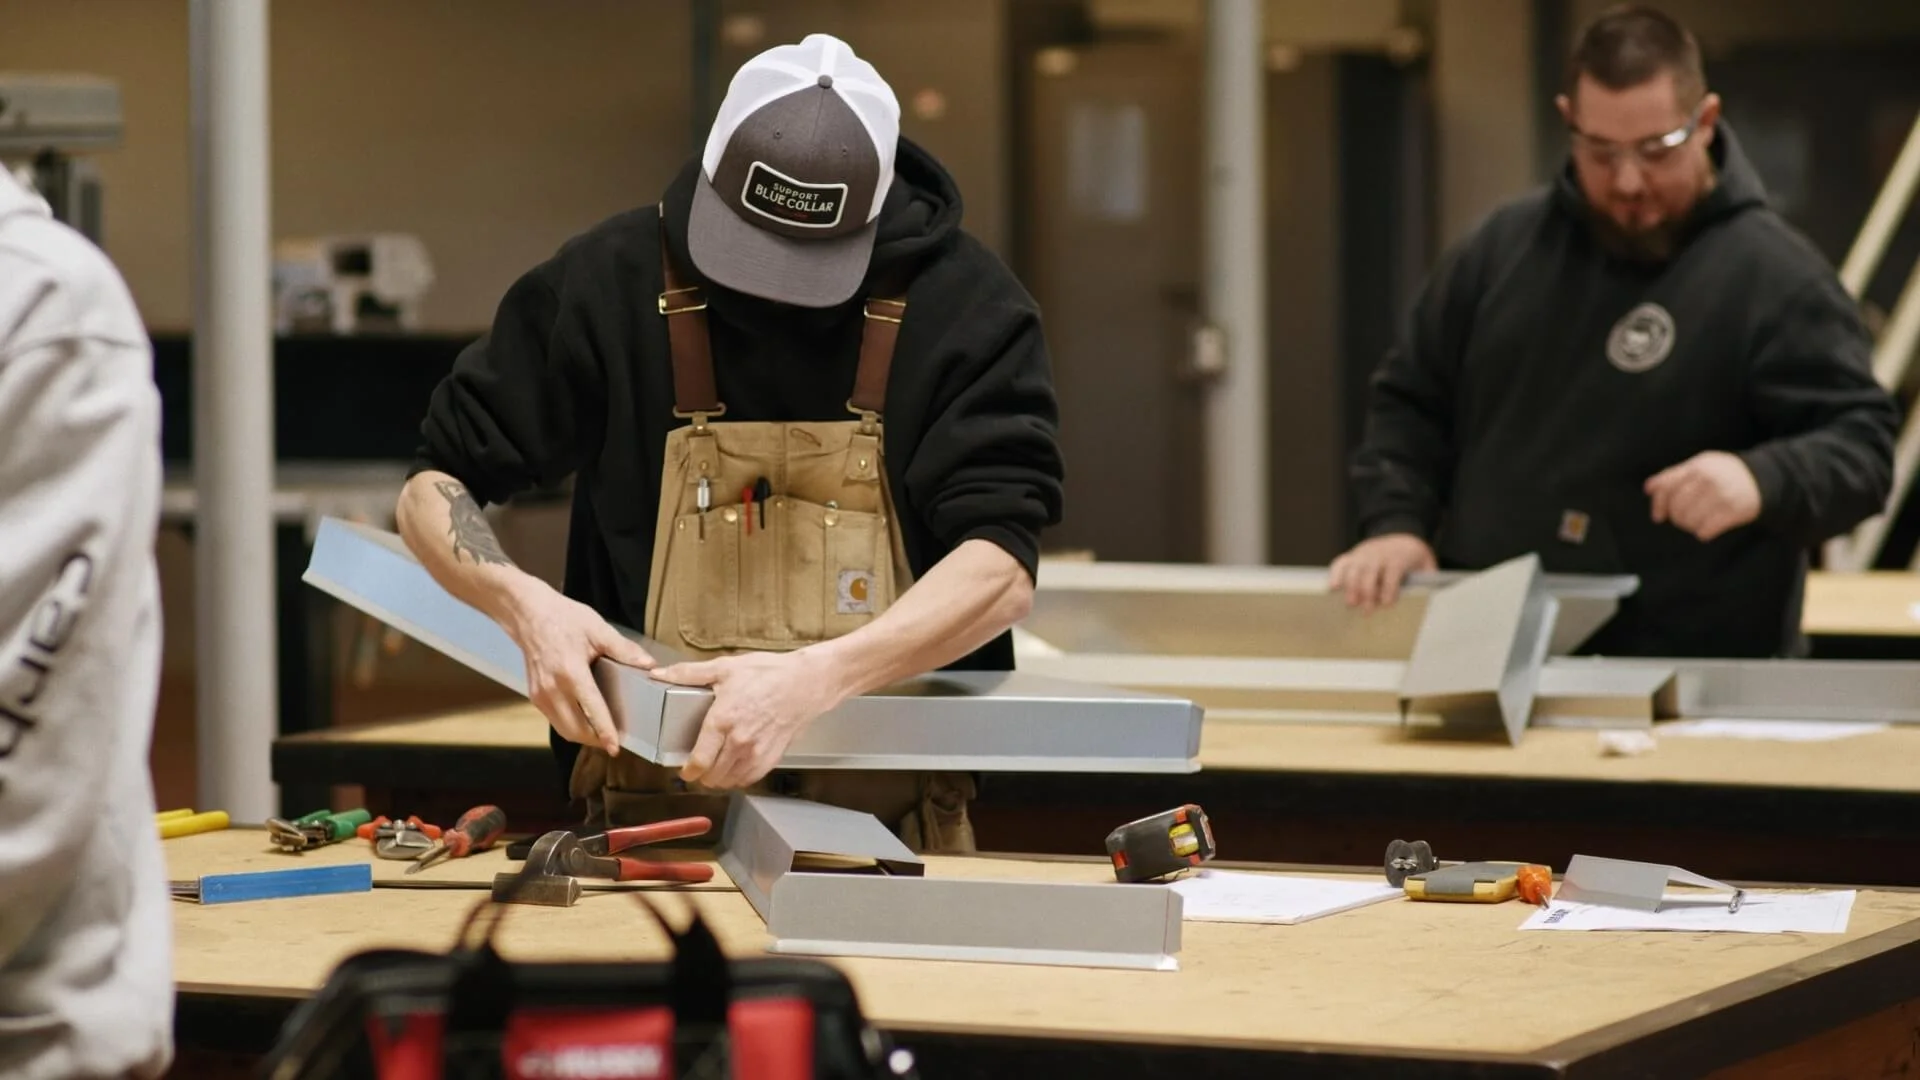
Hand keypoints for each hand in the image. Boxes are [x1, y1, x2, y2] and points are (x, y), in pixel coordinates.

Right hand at [502, 583, 654, 755]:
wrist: (528, 614)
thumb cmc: (564, 618)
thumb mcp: (597, 629)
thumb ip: (623, 650)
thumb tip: (649, 665)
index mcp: (571, 672)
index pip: (592, 710)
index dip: (605, 732)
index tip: (616, 748)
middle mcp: (552, 688)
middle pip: (575, 729)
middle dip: (595, 740)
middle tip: (614, 741)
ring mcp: (540, 694)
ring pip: (563, 729)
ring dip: (582, 736)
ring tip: (602, 734)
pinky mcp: (534, 696)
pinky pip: (554, 719)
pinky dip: (570, 725)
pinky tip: (585, 719)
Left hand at [650, 649, 849, 789]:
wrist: (806, 682)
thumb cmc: (768, 673)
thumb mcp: (725, 667)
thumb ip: (689, 673)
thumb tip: (659, 673)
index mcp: (722, 721)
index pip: (698, 761)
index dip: (688, 772)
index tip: (685, 771)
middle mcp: (739, 742)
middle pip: (712, 776)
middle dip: (702, 775)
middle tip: (699, 767)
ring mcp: (757, 752)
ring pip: (730, 781)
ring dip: (720, 779)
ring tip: (716, 768)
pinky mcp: (772, 757)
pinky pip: (750, 779)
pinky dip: (739, 778)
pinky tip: (736, 767)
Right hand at [1327, 533, 1436, 611]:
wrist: (1402, 533)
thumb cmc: (1414, 557)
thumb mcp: (1427, 565)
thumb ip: (1428, 580)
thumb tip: (1427, 599)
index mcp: (1399, 556)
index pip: (1393, 570)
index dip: (1389, 587)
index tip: (1387, 604)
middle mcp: (1379, 553)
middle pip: (1370, 571)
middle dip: (1367, 592)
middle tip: (1366, 611)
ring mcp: (1363, 553)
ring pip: (1353, 568)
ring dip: (1350, 587)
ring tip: (1351, 604)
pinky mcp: (1353, 554)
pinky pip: (1340, 562)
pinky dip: (1335, 574)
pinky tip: (1333, 588)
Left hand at [1646, 451, 1760, 540]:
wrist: (1764, 478)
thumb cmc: (1725, 473)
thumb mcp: (1700, 465)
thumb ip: (1674, 474)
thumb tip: (1648, 488)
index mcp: (1697, 466)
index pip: (1666, 488)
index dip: (1658, 505)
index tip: (1658, 516)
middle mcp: (1708, 479)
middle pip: (1677, 507)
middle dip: (1677, 518)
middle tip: (1684, 520)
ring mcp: (1721, 495)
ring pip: (1689, 520)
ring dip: (1690, 526)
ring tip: (1697, 522)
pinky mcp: (1734, 511)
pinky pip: (1705, 530)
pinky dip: (1703, 533)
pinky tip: (1707, 529)